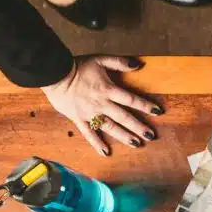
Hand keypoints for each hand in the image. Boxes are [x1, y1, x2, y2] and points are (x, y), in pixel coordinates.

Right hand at [43, 55, 161, 154]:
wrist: (54, 74)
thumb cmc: (78, 66)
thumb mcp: (100, 59)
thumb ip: (119, 62)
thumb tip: (138, 64)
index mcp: (108, 90)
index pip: (131, 100)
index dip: (145, 105)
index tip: (158, 112)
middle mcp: (101, 104)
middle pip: (124, 117)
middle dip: (139, 127)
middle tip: (151, 136)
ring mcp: (90, 113)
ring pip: (110, 127)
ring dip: (123, 136)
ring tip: (136, 144)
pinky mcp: (78, 119)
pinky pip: (89, 133)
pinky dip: (97, 143)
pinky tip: (106, 152)